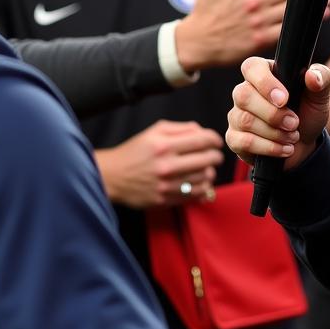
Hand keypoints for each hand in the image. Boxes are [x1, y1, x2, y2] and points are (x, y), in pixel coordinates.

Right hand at [95, 120, 223, 208]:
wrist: (113, 176)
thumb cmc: (135, 151)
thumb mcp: (154, 131)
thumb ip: (180, 128)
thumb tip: (203, 132)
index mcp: (164, 145)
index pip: (202, 140)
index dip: (215, 140)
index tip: (216, 142)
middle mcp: (166, 165)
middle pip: (207, 160)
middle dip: (216, 156)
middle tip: (214, 155)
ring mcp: (166, 185)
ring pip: (204, 179)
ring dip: (210, 172)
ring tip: (206, 169)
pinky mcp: (165, 200)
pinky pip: (195, 195)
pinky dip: (202, 188)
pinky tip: (199, 182)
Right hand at [175, 0, 329, 70]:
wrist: (196, 43)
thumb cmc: (205, 8)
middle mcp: (253, 0)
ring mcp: (257, 21)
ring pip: (293, 9)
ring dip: (313, 5)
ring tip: (329, 0)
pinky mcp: (260, 40)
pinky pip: (287, 30)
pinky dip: (303, 24)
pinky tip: (315, 19)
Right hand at [226, 56, 329, 171]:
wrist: (304, 145)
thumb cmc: (307, 114)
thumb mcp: (319, 96)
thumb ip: (321, 79)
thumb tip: (311, 76)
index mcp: (263, 74)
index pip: (251, 67)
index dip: (265, 83)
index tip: (285, 99)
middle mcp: (244, 92)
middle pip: (244, 96)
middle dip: (273, 114)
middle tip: (294, 123)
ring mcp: (236, 115)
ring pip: (245, 120)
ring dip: (275, 133)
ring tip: (293, 137)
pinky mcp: (234, 137)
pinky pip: (244, 141)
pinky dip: (269, 147)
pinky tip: (284, 148)